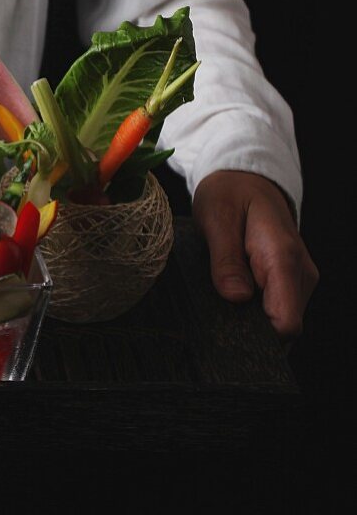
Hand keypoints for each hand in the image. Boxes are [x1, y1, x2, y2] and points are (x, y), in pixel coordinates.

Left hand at [193, 170, 317, 338]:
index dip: (258, 336)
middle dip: (250, 330)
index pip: (286, 321)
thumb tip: (236, 298)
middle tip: (214, 316)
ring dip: (249, 319)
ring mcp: (298, 279)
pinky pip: (275, 308)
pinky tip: (230, 297)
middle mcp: (300, 273)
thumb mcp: (217, 217)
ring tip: (220, 300)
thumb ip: (225, 259)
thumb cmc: (230, 194)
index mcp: (283, 258)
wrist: (247, 179)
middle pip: (283, 327)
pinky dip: (253, 310)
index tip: (226, 331)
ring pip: (280, 320)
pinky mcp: (290, 281)